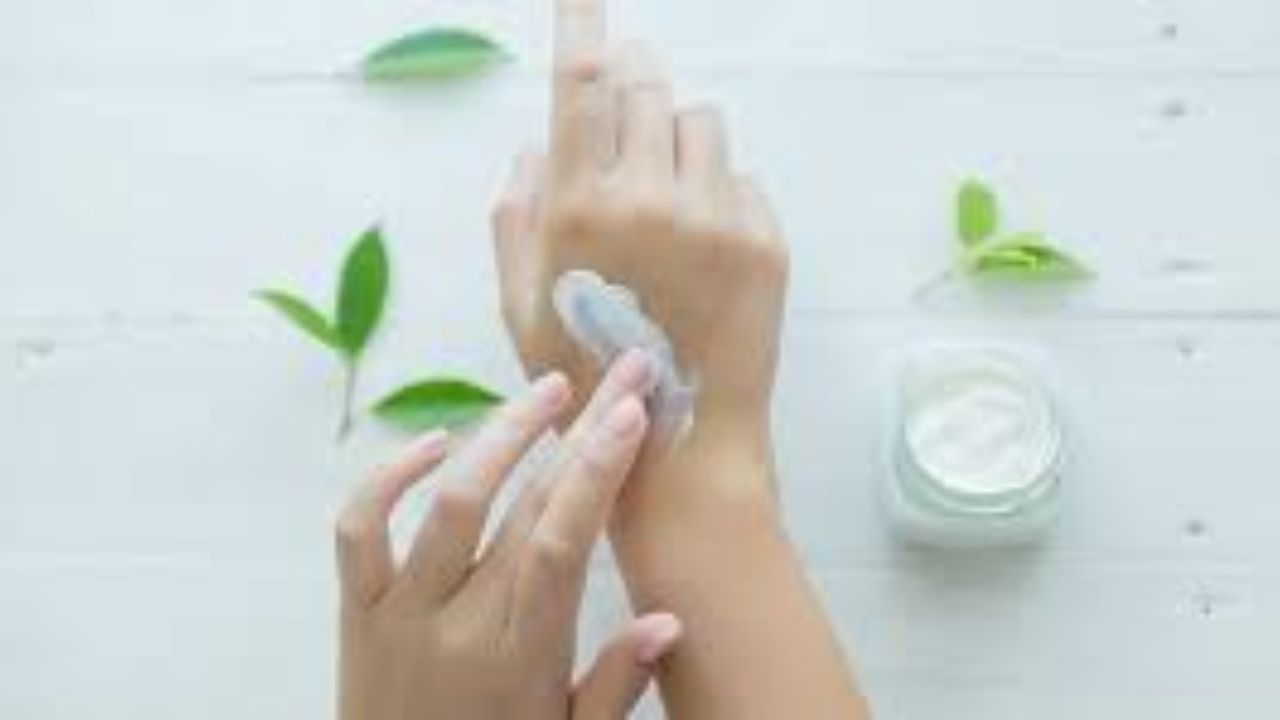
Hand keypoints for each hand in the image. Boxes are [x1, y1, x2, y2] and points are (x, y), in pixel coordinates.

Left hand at [335, 351, 681, 719]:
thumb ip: (615, 686)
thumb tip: (667, 620)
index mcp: (520, 660)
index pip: (562, 545)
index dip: (598, 471)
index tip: (633, 413)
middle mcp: (459, 626)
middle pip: (524, 508)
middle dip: (580, 432)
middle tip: (621, 376)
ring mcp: (401, 613)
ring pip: (449, 503)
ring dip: (502, 434)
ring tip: (550, 391)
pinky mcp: (358, 611)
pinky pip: (360, 530)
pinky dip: (389, 477)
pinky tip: (434, 441)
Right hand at [492, 0, 788, 425]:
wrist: (680, 443)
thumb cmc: (583, 375)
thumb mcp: (520, 303)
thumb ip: (514, 214)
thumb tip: (530, 146)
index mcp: (576, 208)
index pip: (581, 83)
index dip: (581, 22)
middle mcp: (648, 200)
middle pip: (646, 85)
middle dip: (633, 88)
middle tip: (628, 126)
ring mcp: (714, 218)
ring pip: (701, 121)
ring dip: (679, 143)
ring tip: (668, 205)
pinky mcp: (764, 240)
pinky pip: (740, 176)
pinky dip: (719, 195)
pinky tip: (703, 252)